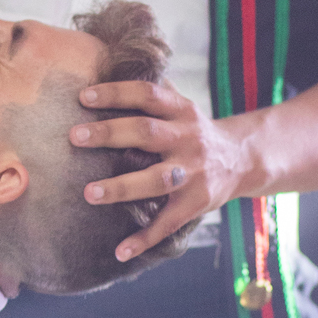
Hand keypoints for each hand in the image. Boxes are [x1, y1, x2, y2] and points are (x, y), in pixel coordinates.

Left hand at [70, 77, 245, 258]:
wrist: (244, 160)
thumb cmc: (194, 132)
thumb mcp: (180, 108)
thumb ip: (151, 95)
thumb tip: (108, 65)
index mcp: (181, 111)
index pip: (147, 95)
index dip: (116, 93)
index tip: (83, 97)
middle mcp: (188, 139)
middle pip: (146, 133)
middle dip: (109, 134)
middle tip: (74, 137)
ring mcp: (193, 173)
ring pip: (156, 180)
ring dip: (122, 187)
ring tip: (89, 193)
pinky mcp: (196, 203)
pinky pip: (168, 223)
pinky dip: (144, 240)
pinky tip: (120, 252)